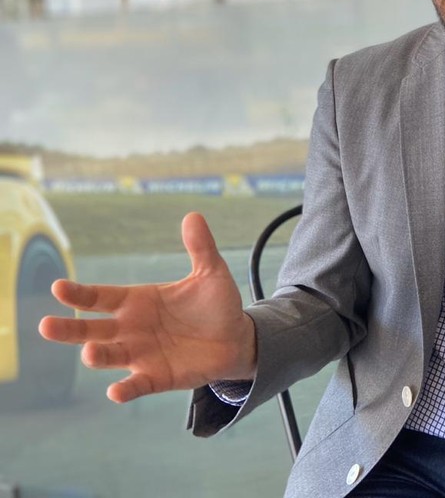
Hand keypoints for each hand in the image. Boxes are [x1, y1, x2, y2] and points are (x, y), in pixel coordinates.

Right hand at [38, 212, 255, 402]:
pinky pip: (136, 385)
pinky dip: (125, 389)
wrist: (236, 338)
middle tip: (45, 326)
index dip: (79, 293)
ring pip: (109, 356)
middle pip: (91, 329)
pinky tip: (116, 391)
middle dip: (69, 329)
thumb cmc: (216, 304)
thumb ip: (200, 248)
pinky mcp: (157, 377)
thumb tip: (193, 215)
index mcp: (136, 300)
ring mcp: (141, 354)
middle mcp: (130, 328)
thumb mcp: (210, 273)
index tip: (58, 288)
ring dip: (97, 356)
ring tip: (89, 353)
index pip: (100, 297)